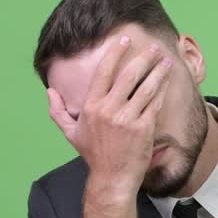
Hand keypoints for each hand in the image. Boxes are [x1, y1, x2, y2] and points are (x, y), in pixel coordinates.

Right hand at [47, 34, 172, 199]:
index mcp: (91, 107)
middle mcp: (109, 110)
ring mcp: (127, 119)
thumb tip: (49, 91)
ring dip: (158, 71)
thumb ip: (58, 111)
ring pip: (145, 87)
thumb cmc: (94, 155)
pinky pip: (154, 103)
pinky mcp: (143, 128)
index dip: (115, 53)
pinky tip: (167, 80)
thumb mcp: (71, 133)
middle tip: (154, 47)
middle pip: (128, 75)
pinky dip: (162, 90)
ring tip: (166, 60)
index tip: (125, 39)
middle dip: (143, 58)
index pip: (103, 72)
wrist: (112, 178)